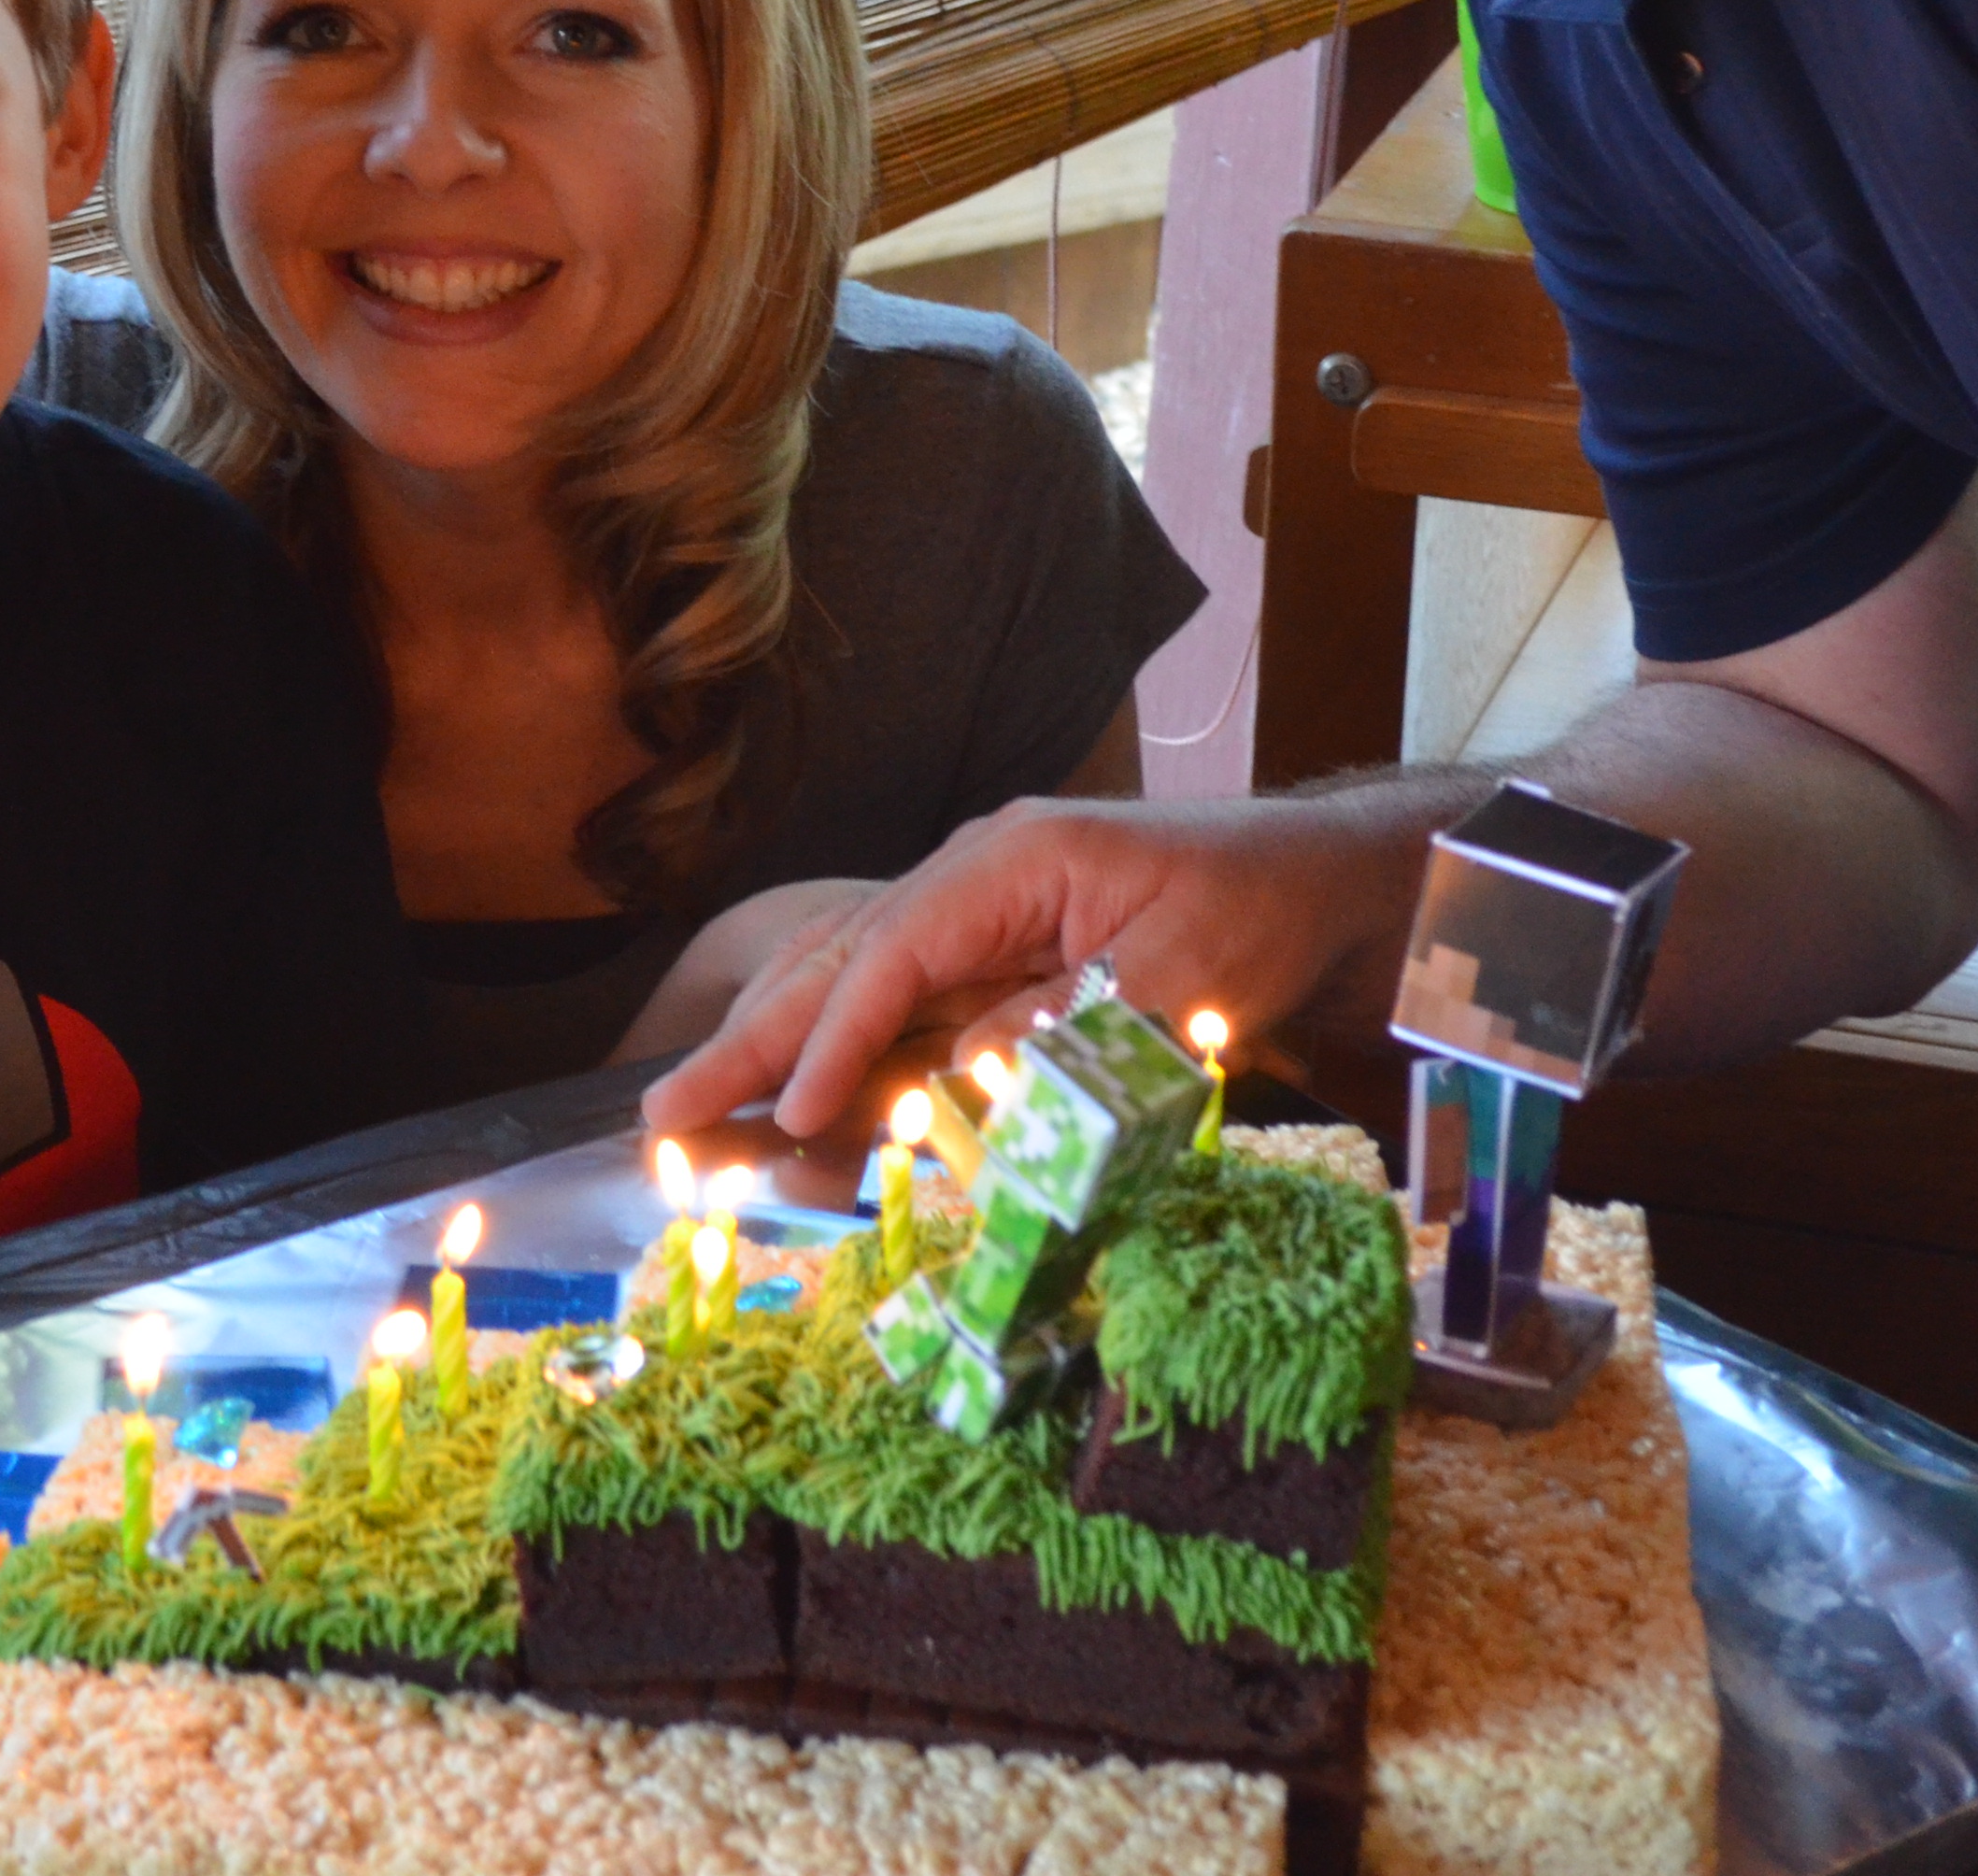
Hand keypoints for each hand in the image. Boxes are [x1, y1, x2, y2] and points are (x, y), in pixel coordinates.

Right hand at [636, 795, 1386, 1141]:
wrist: (1315, 889)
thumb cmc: (1258, 911)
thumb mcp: (1188, 970)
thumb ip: (1079, 1026)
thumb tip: (972, 1079)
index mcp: (1012, 861)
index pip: (894, 949)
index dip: (837, 1035)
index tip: (793, 1111)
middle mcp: (971, 884)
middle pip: (837, 962)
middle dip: (749, 1041)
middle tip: (662, 1113)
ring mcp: (973, 925)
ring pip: (844, 987)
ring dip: (768, 1054)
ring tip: (689, 1115)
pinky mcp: (988, 971)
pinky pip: (891, 1019)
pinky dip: (834, 1065)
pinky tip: (786, 1111)